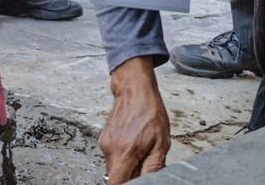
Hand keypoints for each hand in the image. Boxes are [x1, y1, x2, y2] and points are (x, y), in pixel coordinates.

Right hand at [100, 56, 170, 182]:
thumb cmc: (150, 113)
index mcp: (123, 153)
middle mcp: (109, 150)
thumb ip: (153, 168)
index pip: (115, 184)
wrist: (134, 89)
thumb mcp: (161, 143)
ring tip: (141, 150)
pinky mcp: (104, 138)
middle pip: (115, 177)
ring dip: (127, 166)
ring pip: (114, 167)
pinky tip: (134, 143)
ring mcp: (104, 143)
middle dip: (129, 176)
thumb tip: (149, 182)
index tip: (135, 182)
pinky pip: (113, 156)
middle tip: (144, 164)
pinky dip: (123, 156)